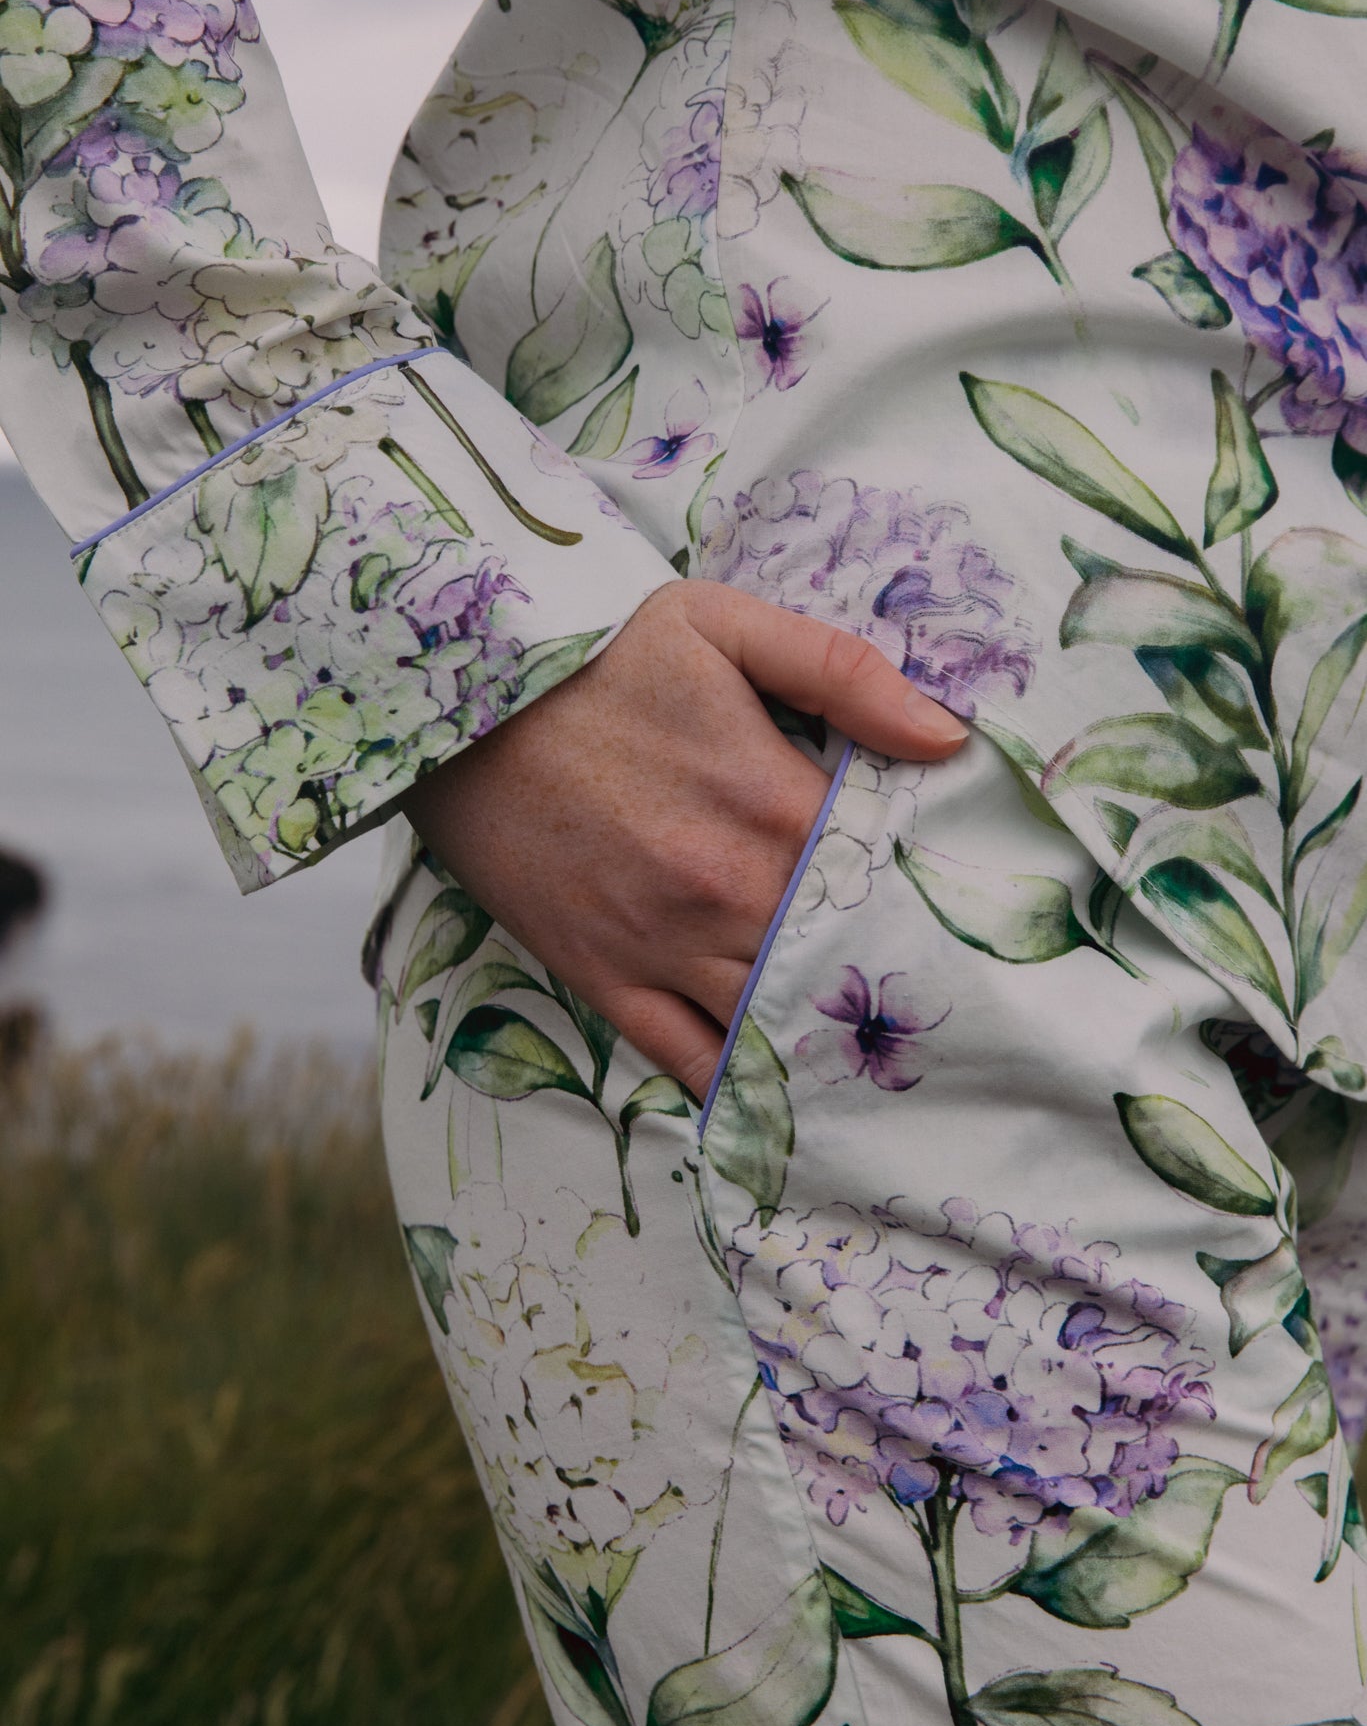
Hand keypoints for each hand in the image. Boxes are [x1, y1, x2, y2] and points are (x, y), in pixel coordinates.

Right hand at [404, 578, 967, 1098]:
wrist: (456, 700)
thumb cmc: (594, 655)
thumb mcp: (723, 625)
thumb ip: (843, 672)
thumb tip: (946, 738)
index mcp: (771, 803)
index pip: (888, 872)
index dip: (931, 891)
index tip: (965, 906)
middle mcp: (728, 892)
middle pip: (846, 961)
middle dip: (897, 978)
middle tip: (957, 1007)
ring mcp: (664, 945)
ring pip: (775, 1022)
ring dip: (827, 1038)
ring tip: (887, 1065)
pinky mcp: (604, 976)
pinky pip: (685, 1058)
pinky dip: (736, 1084)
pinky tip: (782, 1100)